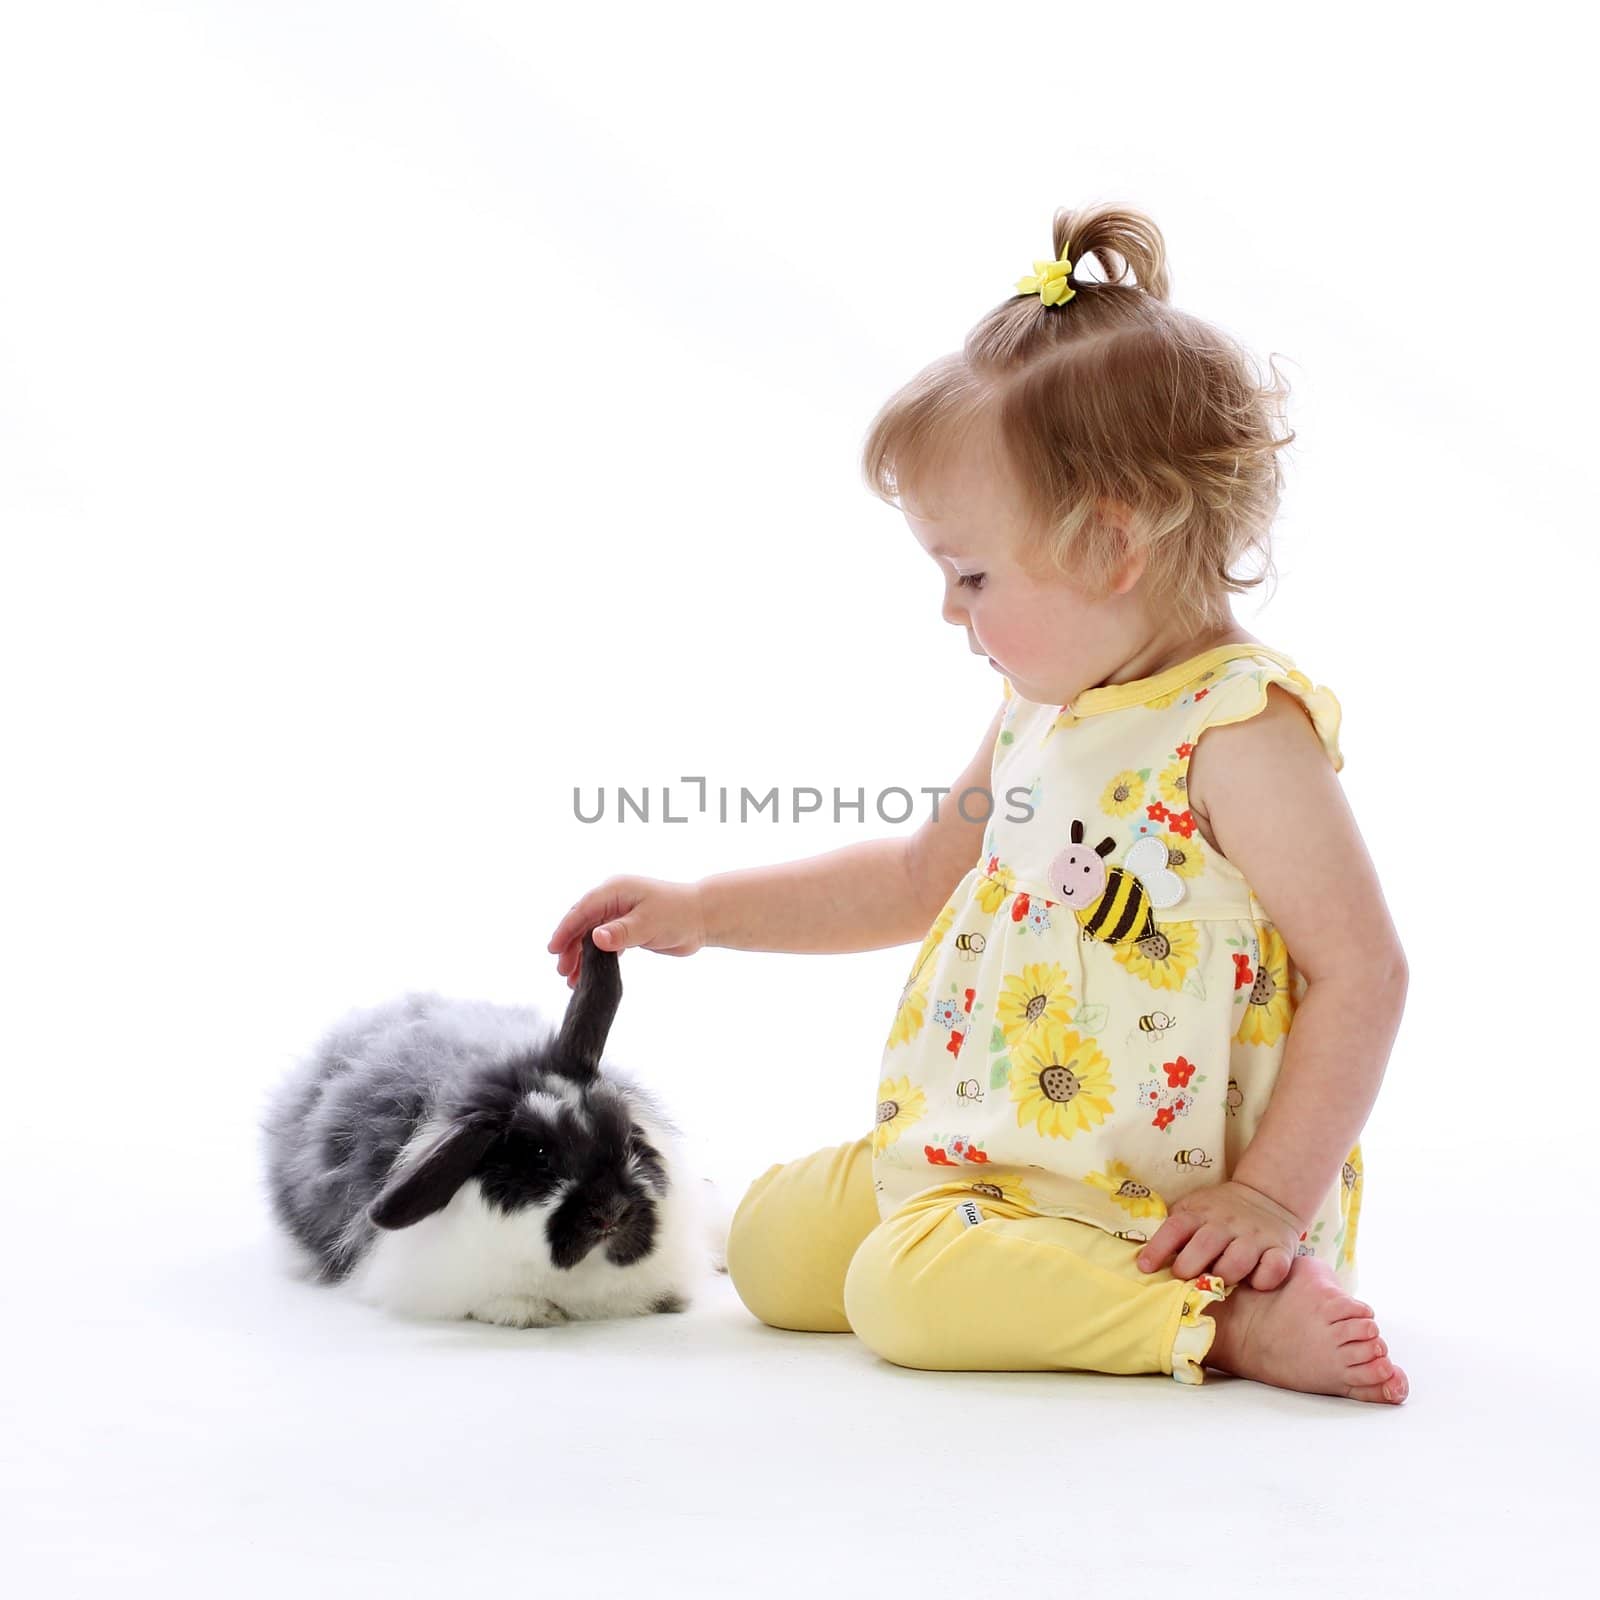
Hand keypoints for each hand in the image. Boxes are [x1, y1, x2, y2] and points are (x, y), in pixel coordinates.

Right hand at [546, 875, 707, 988]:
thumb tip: (595, 938)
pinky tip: (588, 974)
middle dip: (570, 946)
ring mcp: (621, 914)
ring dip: (581, 955)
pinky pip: (605, 942)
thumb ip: (621, 932)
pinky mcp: (629, 928)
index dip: (566, 929)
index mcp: (616, 890)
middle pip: (583, 923)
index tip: (553, 949)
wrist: (703, 918)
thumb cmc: (678, 914)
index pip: (582, 910)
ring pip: (592, 935)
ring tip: (571, 979)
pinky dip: (596, 957)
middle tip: (562, 970)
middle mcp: (615, 900)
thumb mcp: (648, 924)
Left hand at [1134, 1179, 1302, 1289]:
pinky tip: (1254, 1283)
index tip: (1145, 1267)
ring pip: (1238, 1260)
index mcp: (1200, 1213)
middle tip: (1183, 1278)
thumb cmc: (1219, 1213)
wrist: (1268, 1197)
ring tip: (1218, 1282)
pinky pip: (1273, 1268)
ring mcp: (1255, 1235)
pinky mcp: (1281, 1249)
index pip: (1175, 1227)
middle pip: (1205, 1245)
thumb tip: (1143, 1259)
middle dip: (1189, 1266)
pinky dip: (1263, 1279)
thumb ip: (1174, 1230)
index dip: (1158, 1247)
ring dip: (1224, 1275)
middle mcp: (1226, 1223)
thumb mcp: (1193, 1210)